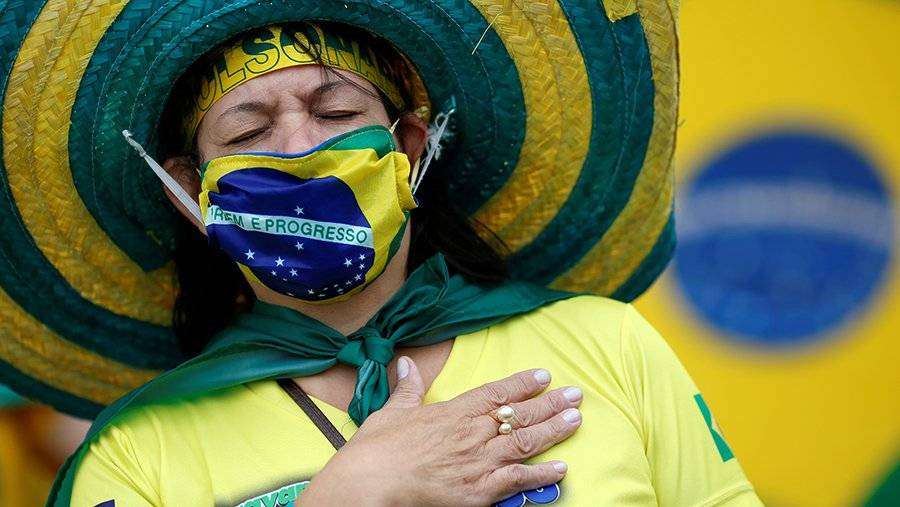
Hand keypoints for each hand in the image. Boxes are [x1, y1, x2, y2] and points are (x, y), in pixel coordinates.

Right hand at [302, 358, 582, 505]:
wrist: (370, 484)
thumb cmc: (376, 450)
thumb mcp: (391, 411)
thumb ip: (407, 388)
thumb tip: (406, 363)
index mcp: (453, 411)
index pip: (495, 393)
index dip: (521, 384)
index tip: (543, 376)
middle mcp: (472, 433)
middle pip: (519, 415)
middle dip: (550, 404)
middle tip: (576, 395)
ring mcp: (479, 462)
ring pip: (525, 442)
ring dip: (554, 431)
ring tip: (576, 419)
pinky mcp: (479, 491)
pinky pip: (518, 481)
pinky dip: (542, 475)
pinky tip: (562, 469)